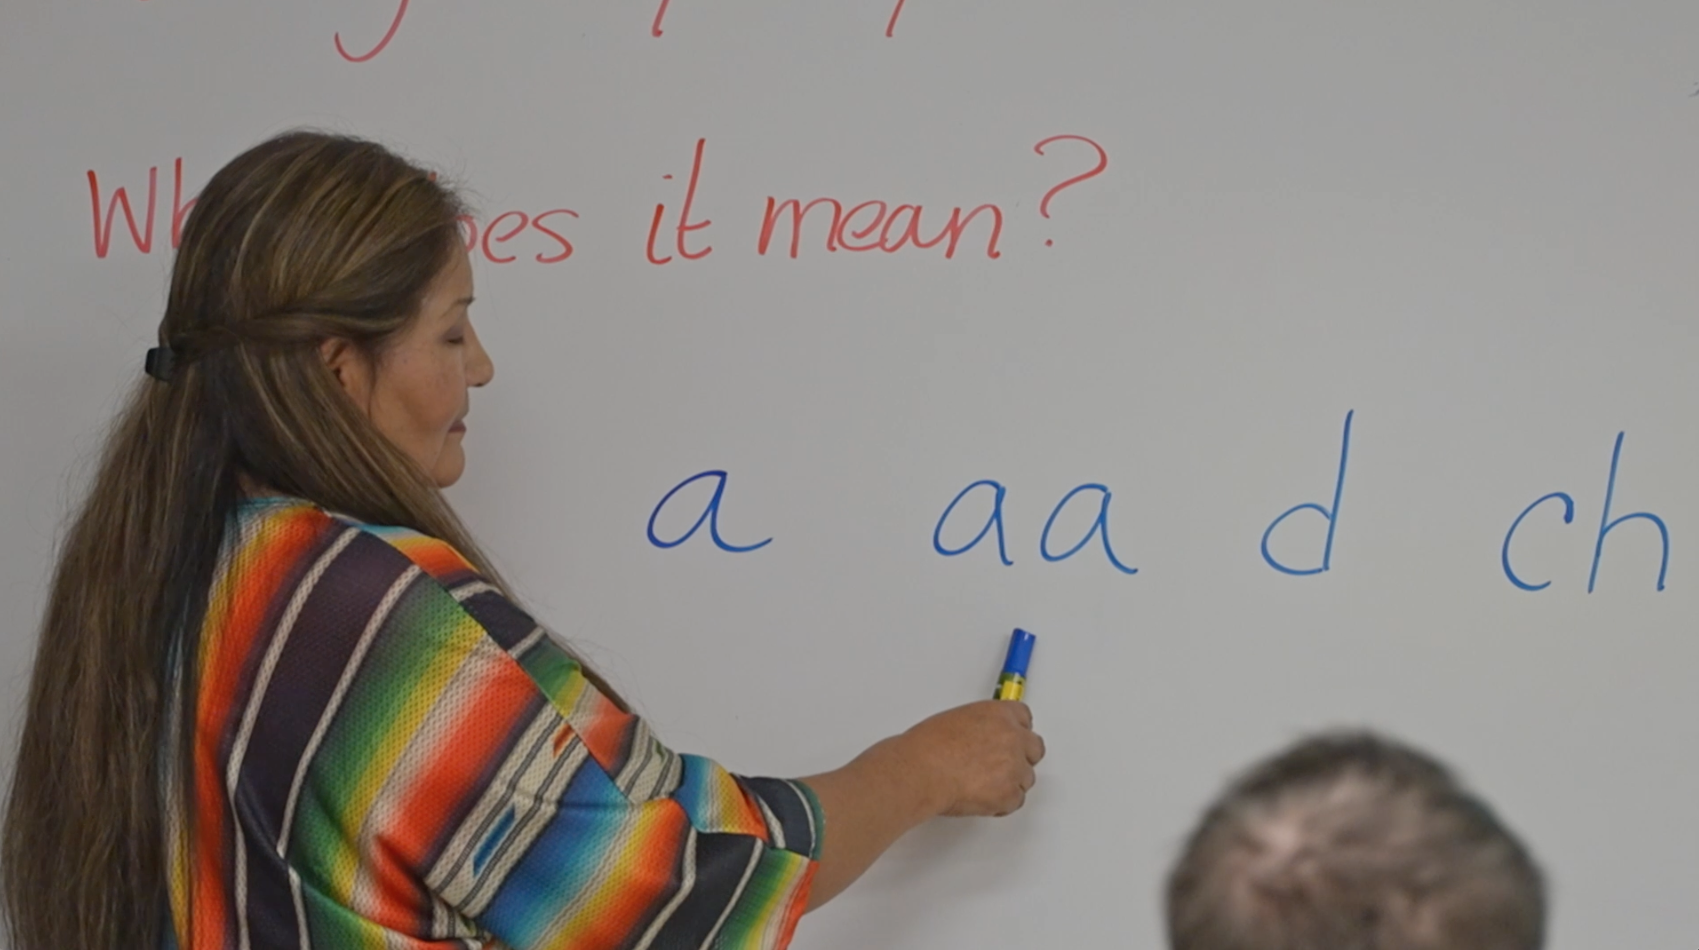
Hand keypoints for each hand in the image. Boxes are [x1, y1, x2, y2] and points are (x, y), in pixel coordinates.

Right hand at [893, 700, 1045, 817]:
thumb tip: (982, 739)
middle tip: (1001, 766)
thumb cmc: (928, 747)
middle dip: (1022, 758)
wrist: (922, 770)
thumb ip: (981, 727)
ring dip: (1010, 783)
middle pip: (1034, 748)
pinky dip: (1001, 804)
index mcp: (999, 714)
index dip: (1016, 731)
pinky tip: (981, 799)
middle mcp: (1013, 737)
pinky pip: (1015, 801)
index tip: (1011, 738)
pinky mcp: (1010, 794)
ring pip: (1026, 778)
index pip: (1024, 718)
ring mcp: (1015, 767)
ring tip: (982, 785)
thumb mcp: (957, 720)